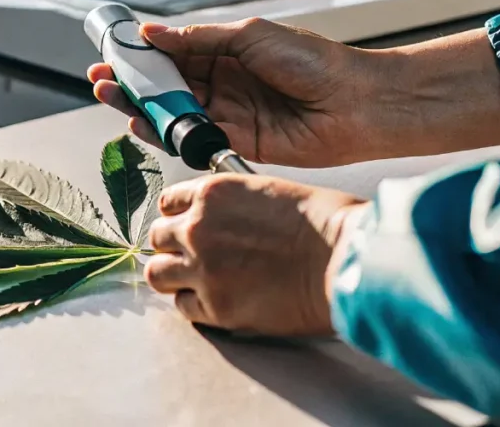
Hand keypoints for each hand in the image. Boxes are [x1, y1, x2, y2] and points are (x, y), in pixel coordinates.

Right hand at [88, 18, 390, 167]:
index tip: (115, 52)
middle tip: (103, 80)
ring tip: (113, 98)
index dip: (144, 54)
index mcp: (230, 52)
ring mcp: (230, 114)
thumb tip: (156, 33)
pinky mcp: (236, 143)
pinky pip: (193, 137)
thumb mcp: (250, 36)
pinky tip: (143, 123)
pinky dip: (167, 133)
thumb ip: (200, 39)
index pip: (176, 53)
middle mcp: (227, 83)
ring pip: (176, 112)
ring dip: (143, 107)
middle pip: (169, 85)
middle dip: (134, 82)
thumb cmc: (316, 62)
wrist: (355, 104)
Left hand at [145, 174, 364, 335]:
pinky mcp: (216, 307)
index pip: (169, 202)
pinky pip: (184, 307)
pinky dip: (195, 305)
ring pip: (157, 274)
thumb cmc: (324, 223)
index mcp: (213, 193)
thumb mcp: (270, 191)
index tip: (185, 225)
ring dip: (173, 276)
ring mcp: (203, 269)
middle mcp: (198, 228)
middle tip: (190, 256)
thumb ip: (235, 205)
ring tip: (193, 281)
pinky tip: (215, 300)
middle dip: (172, 246)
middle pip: (157, 238)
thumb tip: (227, 220)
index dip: (178, 215)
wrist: (342, 260)